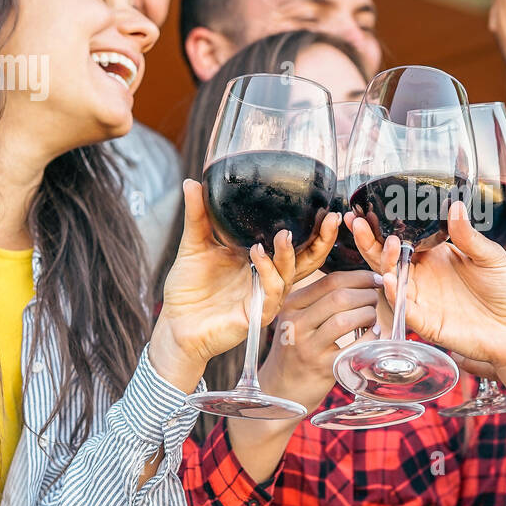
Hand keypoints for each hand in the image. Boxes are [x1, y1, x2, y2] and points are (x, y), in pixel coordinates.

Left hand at [151, 180, 338, 387]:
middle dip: (323, 240)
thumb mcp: (194, 245)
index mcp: (262, 261)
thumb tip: (193, 181)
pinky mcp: (256, 315)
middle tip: (330, 218)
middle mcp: (269, 278)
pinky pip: (271, 293)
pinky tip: (258, 254)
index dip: (316, 228)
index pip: (298, 243)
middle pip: (308, 259)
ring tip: (283, 235)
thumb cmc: (188, 289)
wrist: (174, 324)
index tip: (326, 207)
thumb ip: (198, 215)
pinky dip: (268, 273)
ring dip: (289, 254)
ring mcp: (265, 297)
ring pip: (290, 274)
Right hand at [257, 270, 382, 410]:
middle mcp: (295, 323)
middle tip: (374, 301)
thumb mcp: (298, 319)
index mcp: (291, 305)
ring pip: (345, 319)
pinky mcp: (322, 367)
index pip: (330, 281)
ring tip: (371, 318)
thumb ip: (320, 299)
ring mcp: (307, 347)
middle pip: (339, 297)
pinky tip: (373, 334)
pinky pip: (353, 346)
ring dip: (368, 315)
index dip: (359, 277)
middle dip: (366, 295)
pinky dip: (370, 337)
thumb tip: (361, 280)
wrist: (280, 389)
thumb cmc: (297, 349)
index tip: (375, 279)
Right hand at [345, 201, 505, 374]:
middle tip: (358, 223)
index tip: (367, 211)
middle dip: (370, 241)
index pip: (403, 239)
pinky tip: (388, 280)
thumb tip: (454, 206)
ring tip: (388, 245)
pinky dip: (394, 295)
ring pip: (391, 281)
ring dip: (384, 263)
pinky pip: (404, 309)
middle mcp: (423, 277)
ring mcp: (422, 300)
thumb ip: (468, 235)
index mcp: (435, 257)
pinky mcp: (426, 323)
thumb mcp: (490, 256)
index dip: (384, 227)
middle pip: (388, 258)